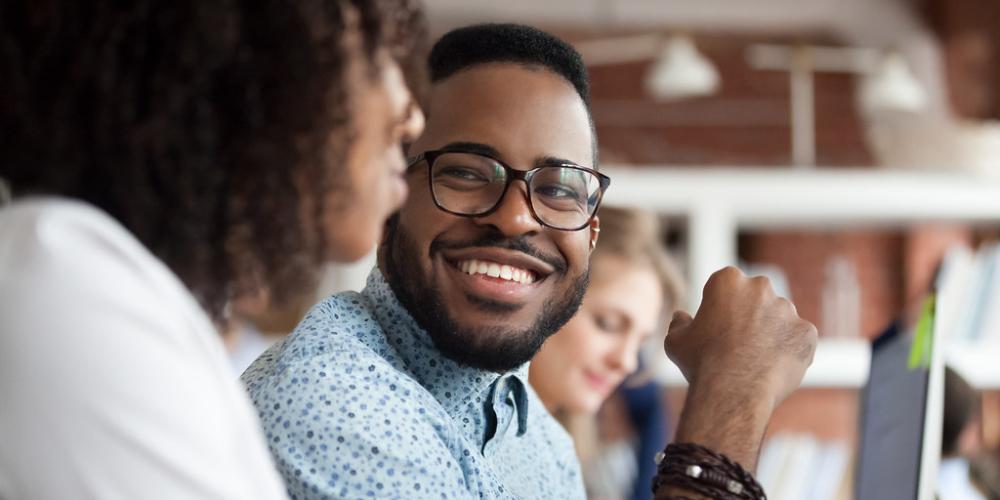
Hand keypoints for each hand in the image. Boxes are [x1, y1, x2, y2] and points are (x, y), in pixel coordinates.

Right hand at [665, 266, 816, 408]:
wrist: (733, 391)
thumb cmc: (700, 363)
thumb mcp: (675, 341)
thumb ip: (679, 324)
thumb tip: (680, 317)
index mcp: (728, 280)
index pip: (727, 286)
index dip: (721, 307)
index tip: (717, 327)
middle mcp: (761, 287)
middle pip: (757, 297)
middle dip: (750, 314)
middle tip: (738, 343)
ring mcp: (787, 309)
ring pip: (779, 318)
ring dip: (771, 332)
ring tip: (756, 361)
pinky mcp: (807, 332)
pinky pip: (799, 339)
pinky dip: (789, 351)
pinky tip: (773, 368)